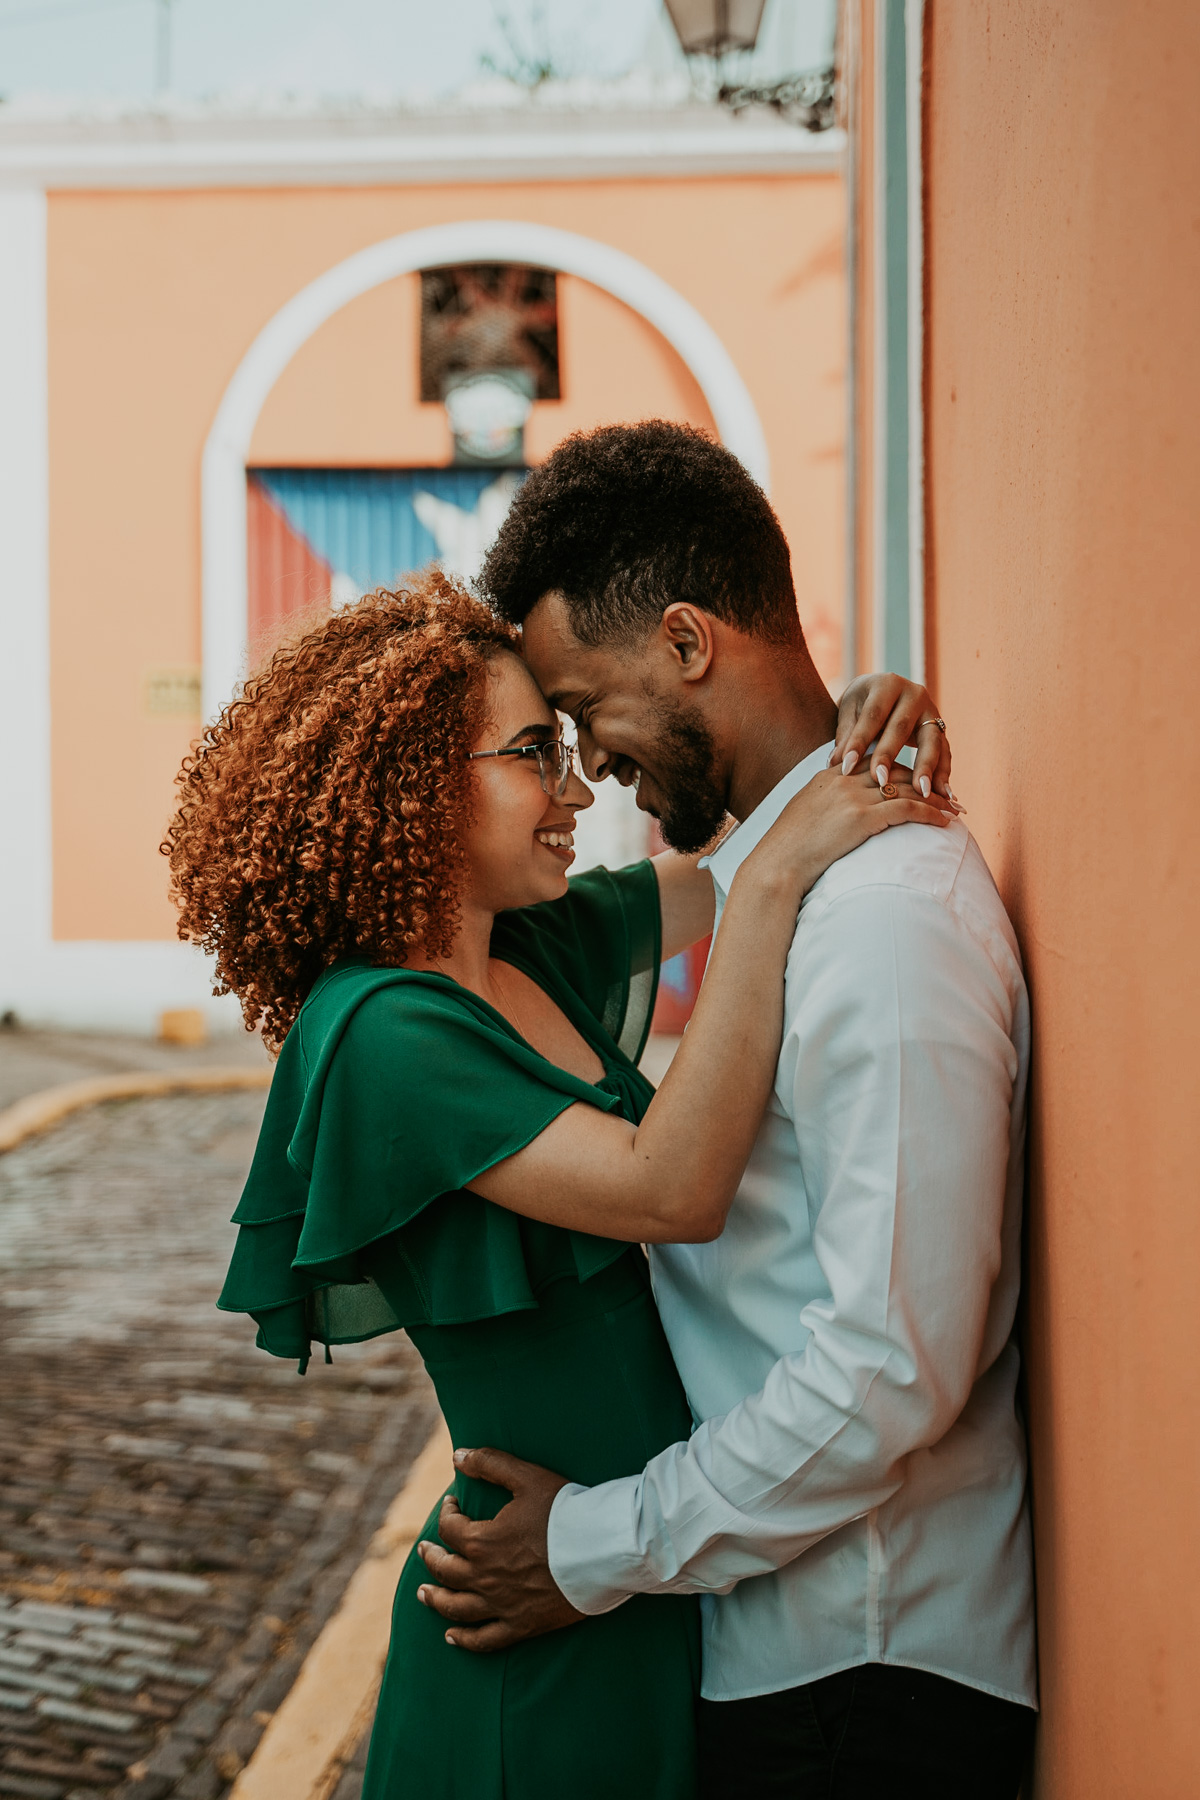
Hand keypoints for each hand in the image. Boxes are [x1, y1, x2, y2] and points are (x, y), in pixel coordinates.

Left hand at [415, 1447, 585, 1652]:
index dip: (446, 1513)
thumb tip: (458, 1456)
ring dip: (436, 1599)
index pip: (449, 1528)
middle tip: (424, 1550)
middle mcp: (483, 1576)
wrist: (599, 1551)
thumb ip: (489, 1463)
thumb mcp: (526, 1477)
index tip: (451, 1504)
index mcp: (481, 1541)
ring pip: (456, 1607)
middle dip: (431, 1557)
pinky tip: (453, 1637)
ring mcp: (500, 1605)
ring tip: (423, 1594)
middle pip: (445, 1570)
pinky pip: (484, 1639)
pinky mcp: (520, 1626)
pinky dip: (465, 1640)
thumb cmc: (564, 1511)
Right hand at [741, 763, 954, 904]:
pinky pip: (906, 808)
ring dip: (935, 797)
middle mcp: (843, 780)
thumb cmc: (787, 851)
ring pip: (907, 787)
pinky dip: (930, 813)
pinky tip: (945, 821)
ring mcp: (853, 797)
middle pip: (895, 770)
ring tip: (955, 808)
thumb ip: (824, 806)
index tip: (918, 779)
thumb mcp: (804, 816)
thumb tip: (837, 815)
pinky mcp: (862, 818)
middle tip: (947, 791)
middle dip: (925, 779)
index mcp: (829, 776)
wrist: (777, 865)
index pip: (874, 761)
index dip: (900, 769)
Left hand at [831, 673, 962, 807]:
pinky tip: (943, 794)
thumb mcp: (849, 711)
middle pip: (902, 727)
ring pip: (931, 741)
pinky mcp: (941, 729)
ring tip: (922, 793)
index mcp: (887, 684)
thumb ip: (845, 735)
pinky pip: (945, 752)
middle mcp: (914, 693)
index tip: (847, 768)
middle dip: (890, 756)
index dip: (859, 741)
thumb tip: (836, 763)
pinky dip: (944, 774)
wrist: (883, 694)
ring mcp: (932, 711)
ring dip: (927, 768)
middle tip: (880, 782)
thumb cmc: (861, 704)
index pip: (872, 715)